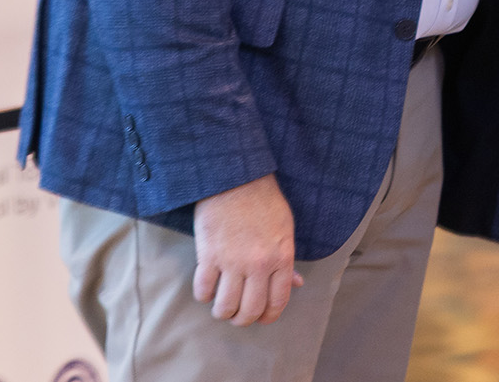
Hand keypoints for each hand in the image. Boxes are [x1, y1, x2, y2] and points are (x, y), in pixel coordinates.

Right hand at [193, 174, 303, 325]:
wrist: (236, 178)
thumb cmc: (264, 201)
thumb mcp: (284, 229)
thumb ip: (287, 260)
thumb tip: (295, 284)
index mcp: (281, 257)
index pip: (277, 302)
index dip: (267, 317)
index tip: (260, 318)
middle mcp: (259, 265)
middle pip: (250, 311)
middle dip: (242, 319)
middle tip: (237, 314)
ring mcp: (233, 261)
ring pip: (225, 307)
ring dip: (222, 312)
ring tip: (221, 304)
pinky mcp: (209, 255)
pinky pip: (203, 291)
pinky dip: (204, 295)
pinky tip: (207, 287)